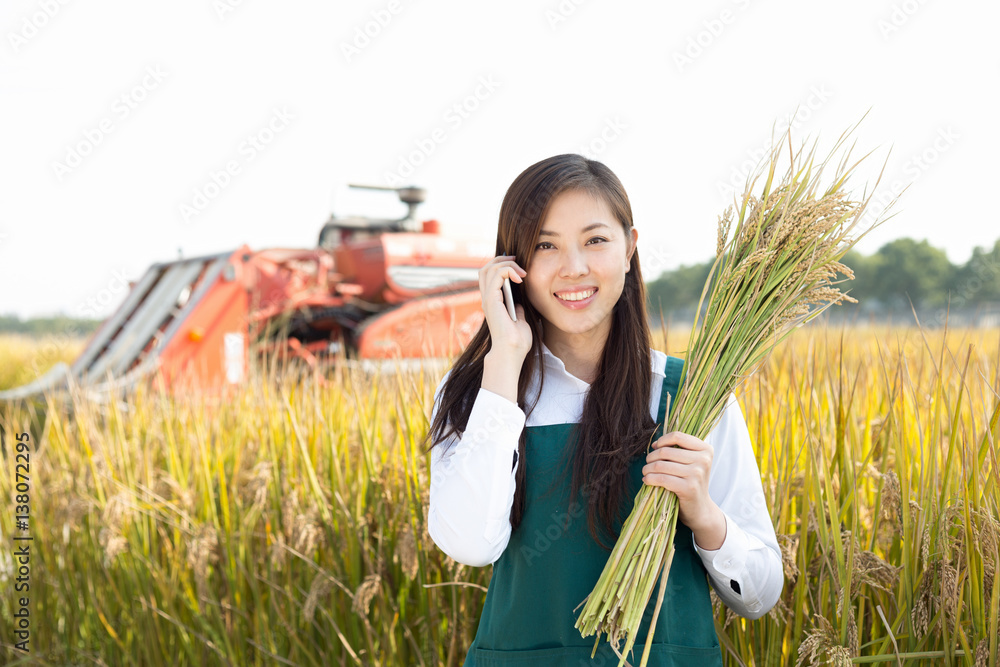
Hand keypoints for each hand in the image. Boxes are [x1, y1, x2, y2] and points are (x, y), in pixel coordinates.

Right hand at [478, 254, 531, 361]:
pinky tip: (520, 277)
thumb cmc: (517, 342)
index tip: (519, 267)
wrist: (512, 352)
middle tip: (517, 260)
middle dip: (501, 259)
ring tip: (521, 270)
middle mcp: (487, 299)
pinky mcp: (492, 300)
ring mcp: (488, 299)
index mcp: (493, 303)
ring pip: (489, 268)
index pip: (490, 276)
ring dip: (506, 264)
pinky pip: (496, 275)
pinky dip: (508, 271)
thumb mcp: (520, 321)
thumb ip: (518, 310)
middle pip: (486, 268)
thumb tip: (520, 304)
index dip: (502, 266)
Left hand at [641, 431, 726, 548]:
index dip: (662, 441)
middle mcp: (704, 460)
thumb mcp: (691, 462)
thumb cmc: (691, 482)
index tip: (655, 448)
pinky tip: (647, 481)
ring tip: (646, 472)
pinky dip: (650, 479)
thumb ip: (678, 450)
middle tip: (647, 464)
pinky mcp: (689, 488)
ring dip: (648, 469)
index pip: (678, 436)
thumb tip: (655, 444)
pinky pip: (662, 479)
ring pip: (661, 465)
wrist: (700, 508)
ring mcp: (697, 474)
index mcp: (706, 449)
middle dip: (651, 457)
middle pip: (666, 451)